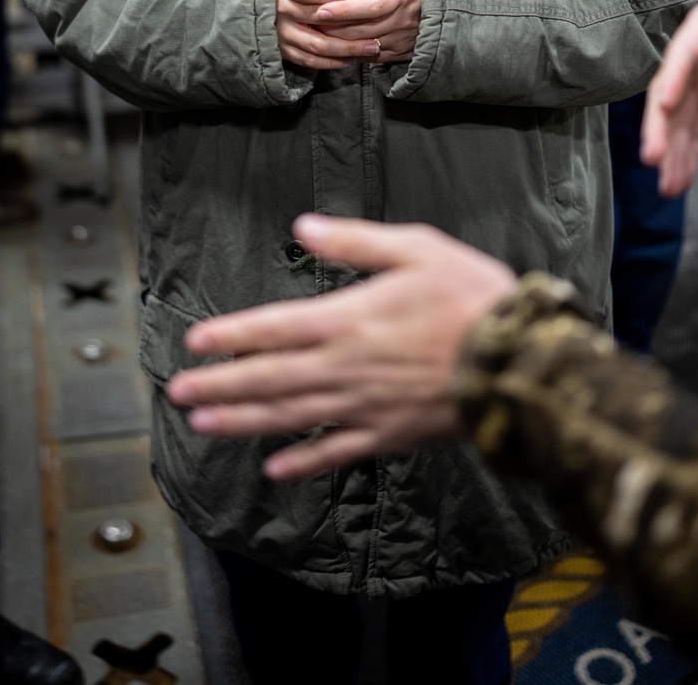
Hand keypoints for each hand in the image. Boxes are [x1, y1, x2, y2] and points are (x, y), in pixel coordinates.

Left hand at [167, 214, 516, 480]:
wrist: (518, 362)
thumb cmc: (471, 298)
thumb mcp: (415, 248)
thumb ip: (355, 241)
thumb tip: (303, 227)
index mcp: (348, 318)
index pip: (273, 327)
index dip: (231, 336)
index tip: (195, 343)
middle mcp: (345, 367)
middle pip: (268, 377)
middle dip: (220, 385)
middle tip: (179, 393)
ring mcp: (365, 405)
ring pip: (291, 416)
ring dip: (243, 422)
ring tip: (204, 425)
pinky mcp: (390, 434)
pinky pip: (337, 451)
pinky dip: (304, 462)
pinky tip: (276, 469)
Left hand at [276, 0, 421, 69]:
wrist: (441, 16)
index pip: (370, 6)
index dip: (344, 10)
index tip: (321, 9)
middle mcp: (401, 22)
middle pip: (360, 30)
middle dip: (332, 28)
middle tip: (307, 22)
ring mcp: (399, 42)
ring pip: (361, 46)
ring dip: (336, 42)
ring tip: (314, 33)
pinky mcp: (396, 56)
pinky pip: (367, 58)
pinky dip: (347, 53)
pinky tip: (331, 46)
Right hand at [642, 0, 697, 196]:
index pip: (684, 52)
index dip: (673, 76)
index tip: (664, 103)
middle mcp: (693, 57)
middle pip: (668, 93)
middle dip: (658, 126)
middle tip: (652, 157)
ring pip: (676, 121)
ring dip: (669, 152)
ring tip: (666, 186)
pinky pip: (693, 134)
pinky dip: (686, 158)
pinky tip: (679, 183)